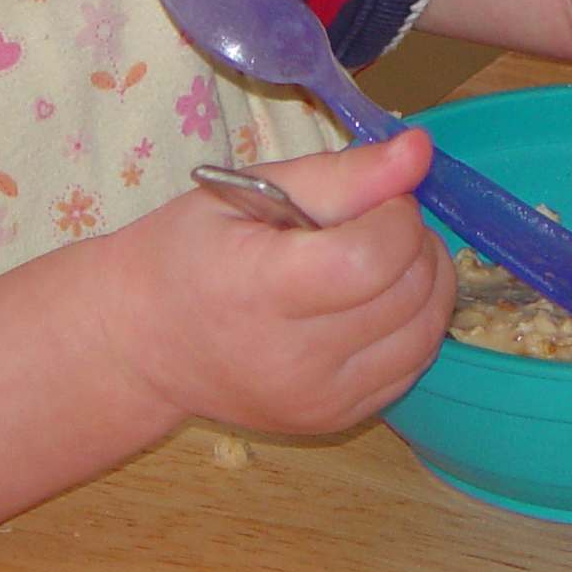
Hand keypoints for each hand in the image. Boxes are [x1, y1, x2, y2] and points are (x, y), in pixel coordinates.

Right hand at [102, 129, 454, 430]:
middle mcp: (294, 360)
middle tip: (378, 220)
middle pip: (407, 295)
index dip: (396, 215)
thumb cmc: (189, 252)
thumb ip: (341, 173)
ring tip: (386, 255)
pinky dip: (413, 323)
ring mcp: (319, 400)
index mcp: (260, 290)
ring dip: (426, 281)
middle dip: (414, 242)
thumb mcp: (248, 191)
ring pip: (424, 334)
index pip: (371, 258)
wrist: (145, 341)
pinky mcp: (337, 420)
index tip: (378, 196)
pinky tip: (379, 299)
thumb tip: (418, 151)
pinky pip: (412, 367)